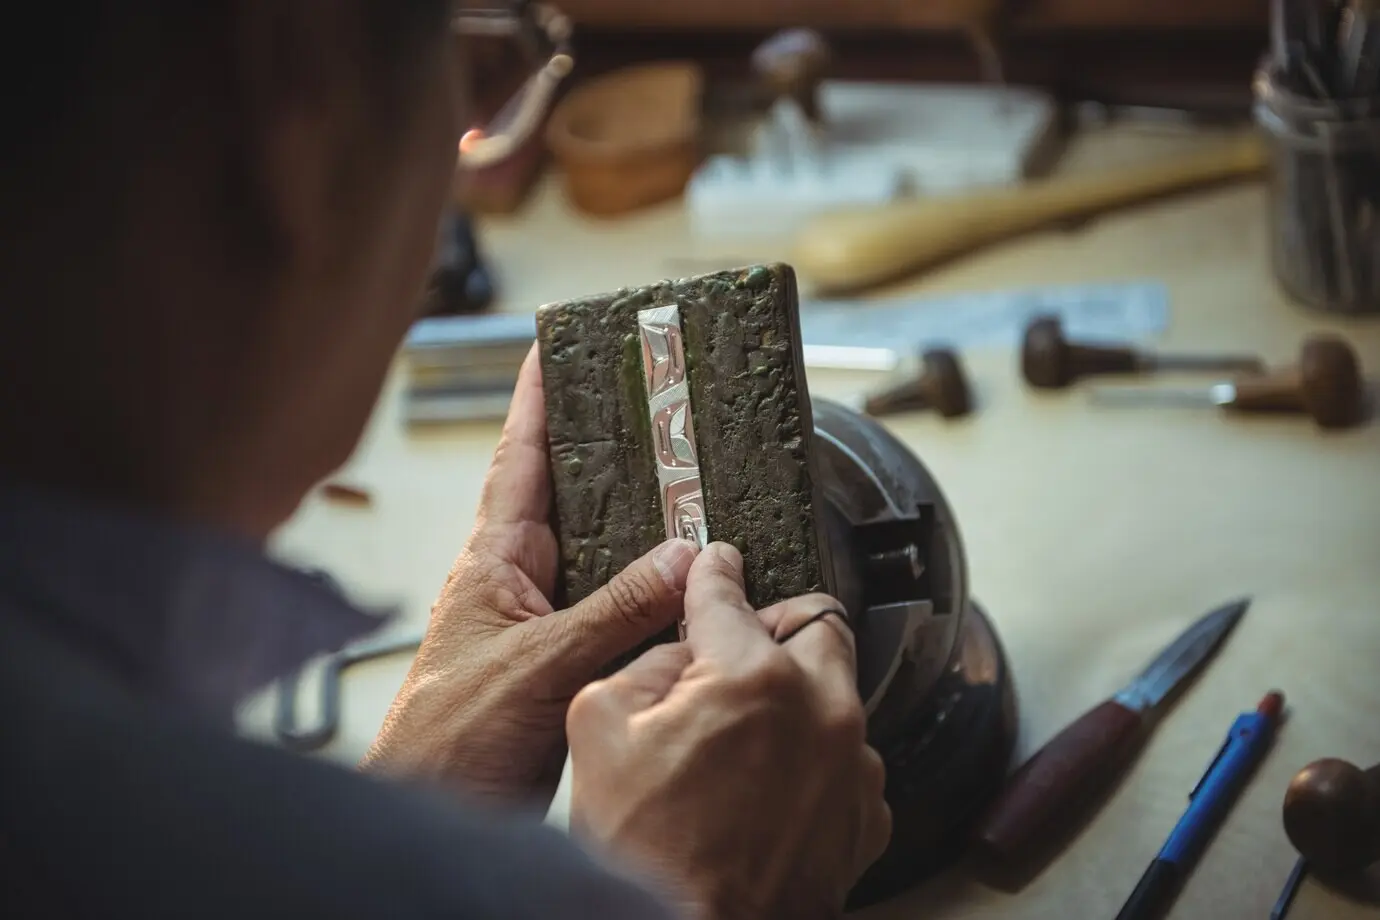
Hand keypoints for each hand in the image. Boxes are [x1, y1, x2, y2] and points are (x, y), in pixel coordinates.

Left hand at [362, 344, 699, 804]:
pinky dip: (653, 592)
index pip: (518, 460)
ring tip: (696, 482)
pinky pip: (619, 609)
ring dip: (643, 526)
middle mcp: (520, 582)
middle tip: (657, 404)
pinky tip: (690, 585)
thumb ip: (613, 611)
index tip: (553, 344)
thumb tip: (681, 557)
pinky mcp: (567, 663)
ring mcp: (544, 622)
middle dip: (611, 451)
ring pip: (603, 556)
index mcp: (493, 562)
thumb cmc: (449, 737)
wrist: (436, 811)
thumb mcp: (539, 663)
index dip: (536, 400)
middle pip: (571, 497)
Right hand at [566, 542, 890, 919]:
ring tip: (745, 737)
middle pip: (818, 623)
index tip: (718, 563)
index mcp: (752, 676)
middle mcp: (820, 709)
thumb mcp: (600, 729)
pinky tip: (769, 786)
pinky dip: (813, 757)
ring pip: (836, 693)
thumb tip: (682, 652)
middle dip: (778, 622)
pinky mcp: (866, 813)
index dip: (714, 571)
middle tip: (740, 646)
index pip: (729, 592)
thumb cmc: (647, 852)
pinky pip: (847, 758)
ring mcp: (852, 764)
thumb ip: (644, 663)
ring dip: (797, 696)